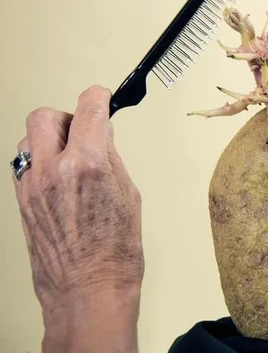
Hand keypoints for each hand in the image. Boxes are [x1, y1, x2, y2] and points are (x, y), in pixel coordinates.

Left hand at [14, 86, 143, 352]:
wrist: (88, 289)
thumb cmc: (115, 251)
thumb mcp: (128, 193)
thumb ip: (109, 159)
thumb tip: (101, 137)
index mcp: (87, 163)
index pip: (88, 107)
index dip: (99, 97)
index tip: (102, 98)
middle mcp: (53, 169)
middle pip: (46, 116)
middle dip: (67, 117)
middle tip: (83, 131)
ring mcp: (31, 186)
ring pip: (28, 139)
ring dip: (49, 139)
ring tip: (68, 157)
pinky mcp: (20, 201)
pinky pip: (23, 165)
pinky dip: (40, 162)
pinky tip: (57, 178)